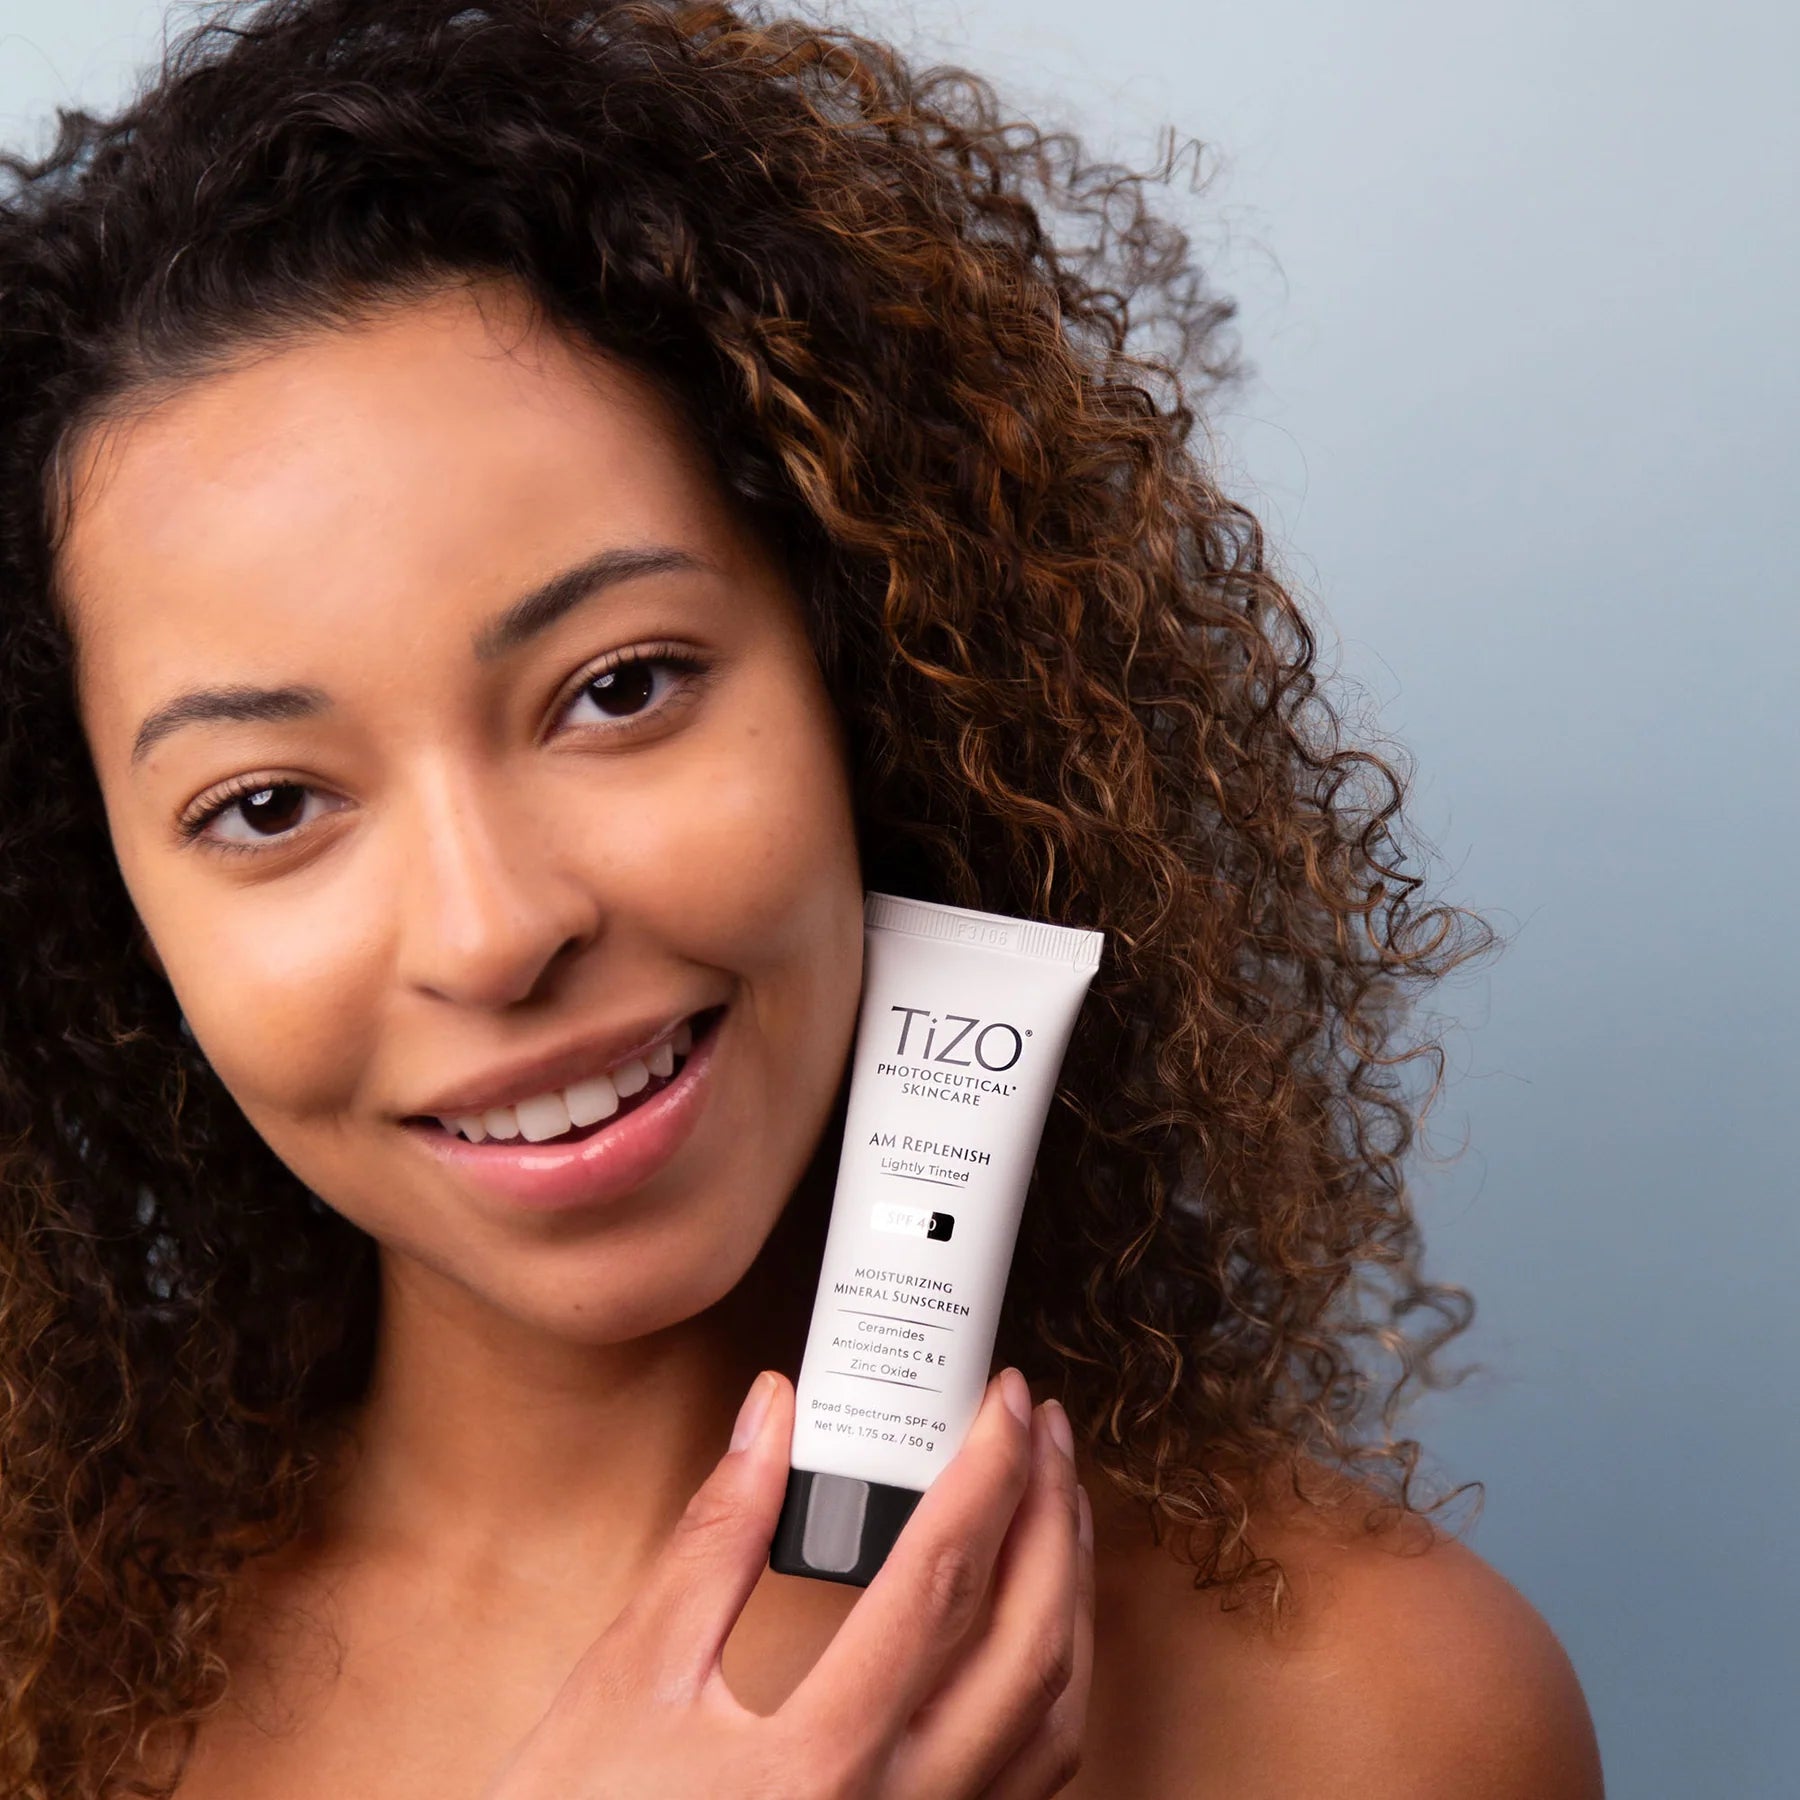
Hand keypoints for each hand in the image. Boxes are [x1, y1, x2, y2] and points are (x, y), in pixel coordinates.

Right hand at [480, 1365, 1094, 1799]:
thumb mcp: (626, 1682)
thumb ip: (714, 1541)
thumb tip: (773, 1414)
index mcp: (818, 1765)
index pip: (939, 1583)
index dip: (988, 1473)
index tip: (1004, 1398)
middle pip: (1027, 1651)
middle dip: (1053, 1520)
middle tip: (1045, 1429)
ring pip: (1052, 1724)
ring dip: (1067, 1601)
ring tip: (1053, 1504)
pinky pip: (1028, 1775)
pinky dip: (1048, 1680)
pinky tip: (1027, 1620)